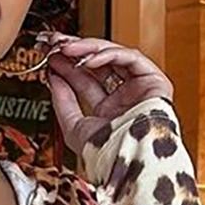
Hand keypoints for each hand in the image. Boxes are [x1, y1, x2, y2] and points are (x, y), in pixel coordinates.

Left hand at [37, 32, 173, 153]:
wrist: (126, 160)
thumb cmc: (105, 153)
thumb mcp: (73, 126)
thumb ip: (62, 101)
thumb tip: (53, 77)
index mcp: (109, 111)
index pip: (87, 80)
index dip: (68, 66)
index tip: (50, 57)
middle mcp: (125, 98)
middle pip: (100, 64)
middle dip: (77, 51)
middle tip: (55, 44)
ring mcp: (140, 88)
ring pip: (114, 56)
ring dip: (88, 49)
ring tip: (66, 48)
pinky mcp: (155, 80)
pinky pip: (131, 58)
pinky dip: (108, 55)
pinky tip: (88, 60)